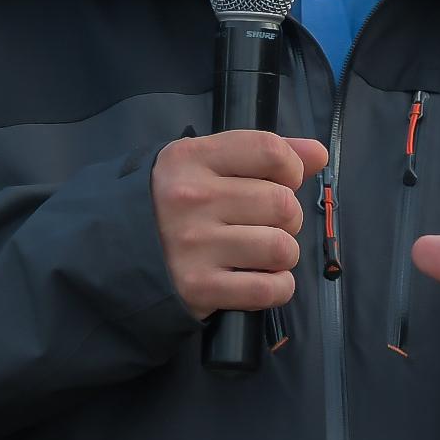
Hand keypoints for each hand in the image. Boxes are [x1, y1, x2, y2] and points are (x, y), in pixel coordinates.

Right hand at [153, 131, 329, 319]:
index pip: (270, 151)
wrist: (121, 252)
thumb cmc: (178, 203)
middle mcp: (190, 198)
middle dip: (287, 217)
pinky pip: (269, 289)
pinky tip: (260, 278)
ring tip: (261, 252)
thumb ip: (264, 154)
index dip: (291, 168)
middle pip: (283, 203)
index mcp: (191, 158)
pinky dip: (277, 287)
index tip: (281, 181)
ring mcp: (192, 244)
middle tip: (263, 223)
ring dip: (283, 254)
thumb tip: (317, 154)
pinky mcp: (198, 287)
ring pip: (282, 247)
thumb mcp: (208, 165)